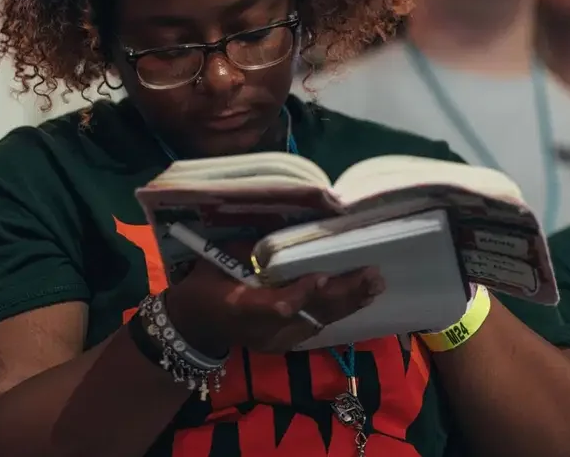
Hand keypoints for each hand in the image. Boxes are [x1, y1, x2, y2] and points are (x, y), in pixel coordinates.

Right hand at [165, 246, 383, 354]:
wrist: (196, 328)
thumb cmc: (202, 289)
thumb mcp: (213, 264)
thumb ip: (246, 251)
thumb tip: (279, 227)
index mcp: (239, 309)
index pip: (276, 306)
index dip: (301, 294)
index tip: (323, 276)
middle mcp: (263, 331)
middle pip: (308, 315)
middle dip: (340, 294)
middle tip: (369, 274)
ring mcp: (277, 341)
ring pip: (319, 322)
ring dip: (348, 302)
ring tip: (374, 285)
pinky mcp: (287, 342)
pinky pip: (318, 325)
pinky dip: (340, 309)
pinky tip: (361, 296)